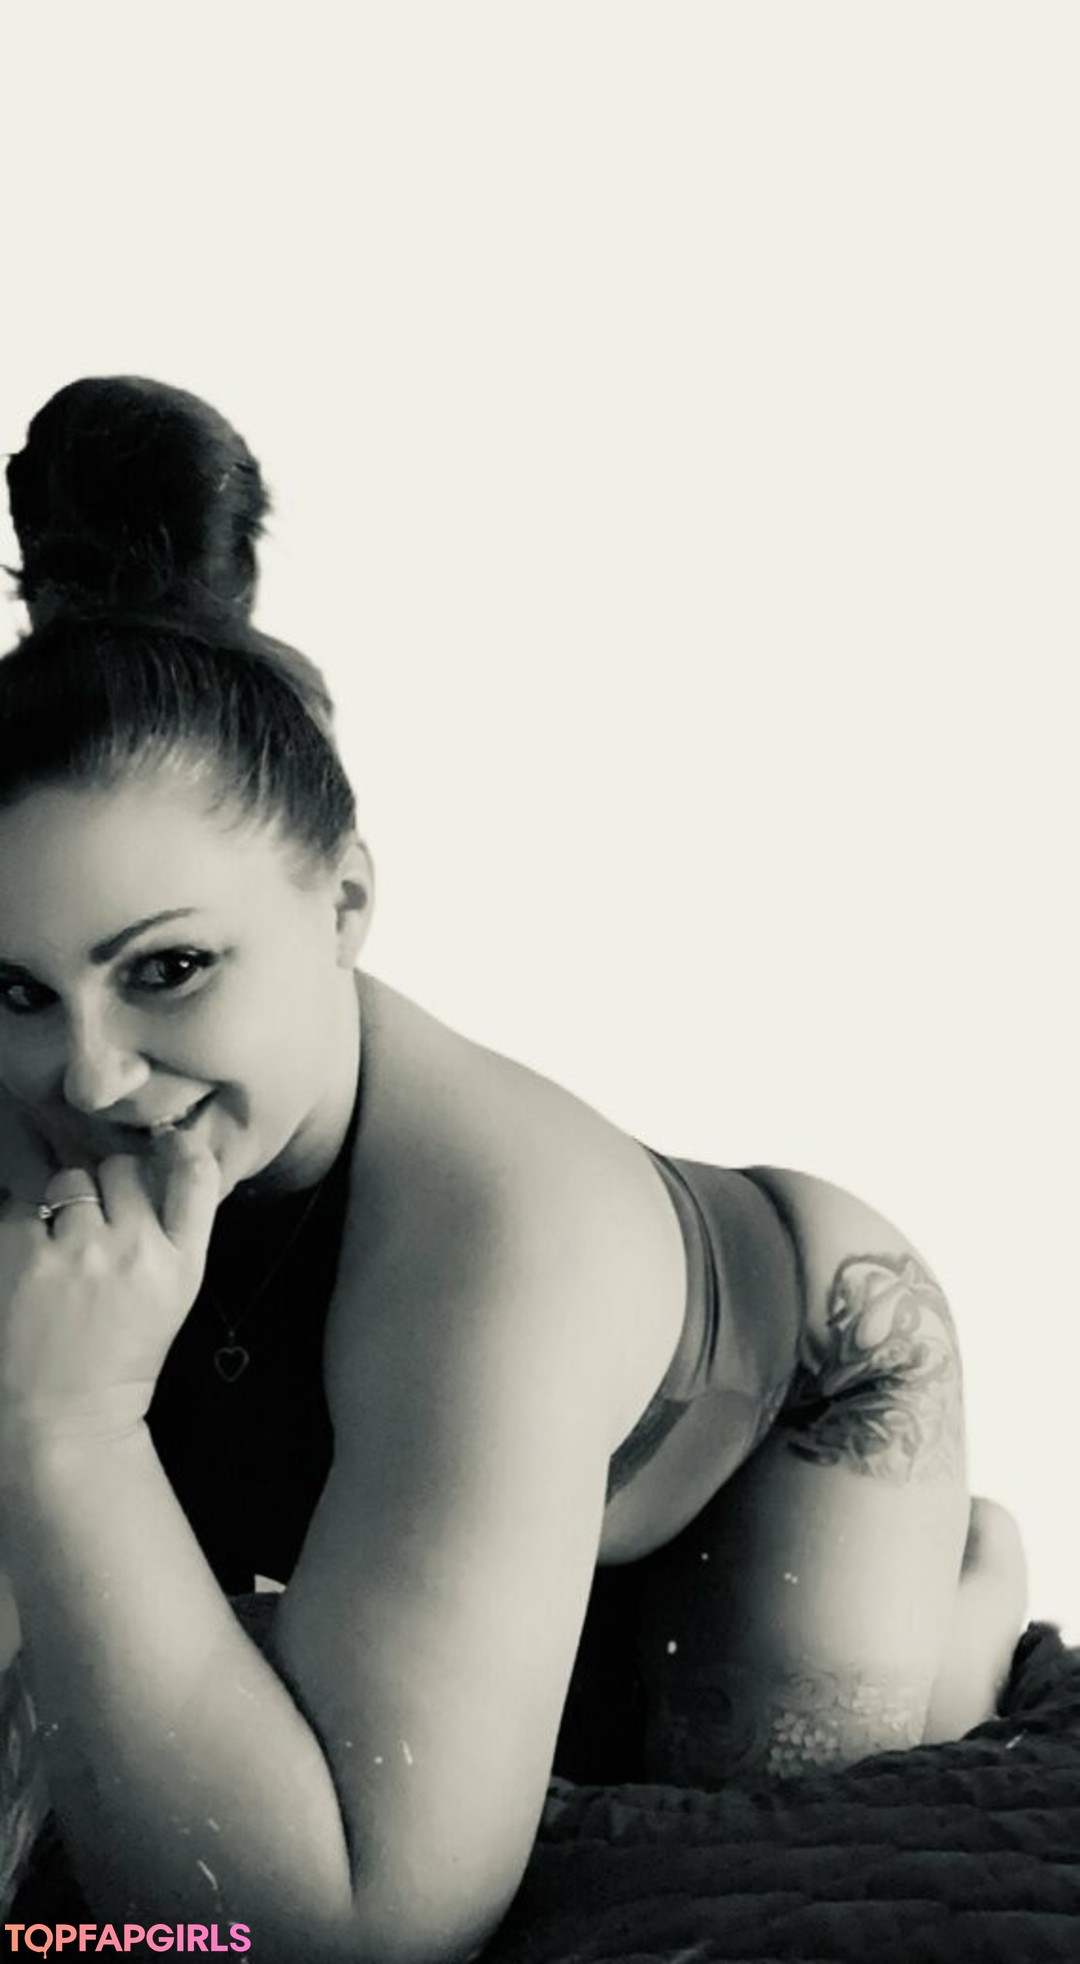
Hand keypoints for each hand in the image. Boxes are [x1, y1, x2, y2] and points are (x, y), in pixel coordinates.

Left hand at [0, 1133, 219, 1447]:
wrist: (66, 1415)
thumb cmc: (122, 1351)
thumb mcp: (174, 1293)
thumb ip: (174, 1230)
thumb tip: (160, 1155)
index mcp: (182, 1263)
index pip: (194, 1174)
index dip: (178, 1148)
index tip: (165, 1146)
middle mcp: (136, 1250)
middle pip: (123, 1168)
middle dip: (108, 1188)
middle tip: (96, 1229)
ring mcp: (80, 1252)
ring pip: (71, 1179)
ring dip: (63, 1204)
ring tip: (61, 1248)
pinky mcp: (25, 1257)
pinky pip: (24, 1204)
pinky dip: (24, 1224)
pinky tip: (31, 1259)